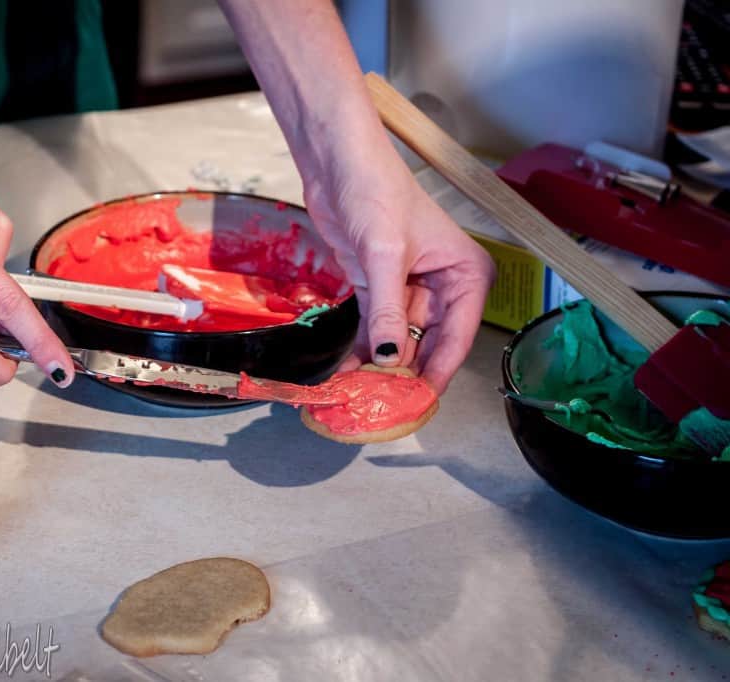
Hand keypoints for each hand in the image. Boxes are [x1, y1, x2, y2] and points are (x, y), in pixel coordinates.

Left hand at [301, 133, 494, 394]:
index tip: (416, 404)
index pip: (457, 339)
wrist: (338, 162)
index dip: (436, 374)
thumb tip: (392, 358)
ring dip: (380, 368)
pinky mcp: (378, 288)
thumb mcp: (385, 254)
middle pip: (429, 345)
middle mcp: (444, 287)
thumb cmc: (376, 190)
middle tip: (380, 407)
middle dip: (405, 375)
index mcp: (466, 275)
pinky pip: (375, 329)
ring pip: (400, 341)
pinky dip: (362, 349)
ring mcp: (409, 289)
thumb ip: (389, 310)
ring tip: (358, 396)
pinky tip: (346, 371)